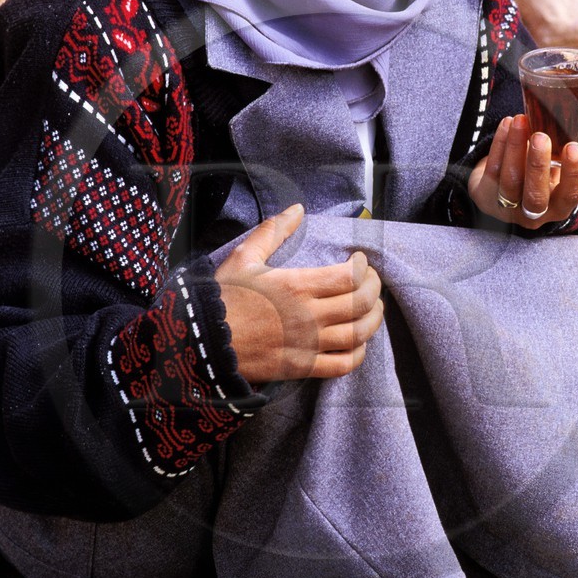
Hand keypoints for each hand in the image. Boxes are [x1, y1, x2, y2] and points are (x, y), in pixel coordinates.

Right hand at [215, 204, 384, 383]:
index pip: (349, 276)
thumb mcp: (244, 257)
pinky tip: (357, 343)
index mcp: (296, 286)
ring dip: (374, 320)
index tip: (359, 261)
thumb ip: (273, 231)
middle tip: (371, 281)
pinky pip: (343, 365)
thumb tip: (297, 209)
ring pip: (359, 333)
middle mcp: (308, 316)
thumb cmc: (223, 298)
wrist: (203, 342)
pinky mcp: (302, 367)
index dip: (363, 268)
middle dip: (374, 289)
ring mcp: (308, 344)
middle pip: (361, 303)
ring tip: (373, 309)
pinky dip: (358, 354)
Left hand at [468, 114, 577, 229]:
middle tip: (540, 136)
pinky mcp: (485, 197)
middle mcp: (534, 214)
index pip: (570, 195)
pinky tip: (507, 124)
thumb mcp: (559, 164)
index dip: (572, 173)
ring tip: (520, 120)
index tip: (573, 146)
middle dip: (537, 165)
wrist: (505, 186)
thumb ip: (576, 143)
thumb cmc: (541, 173)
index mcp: (559, 206)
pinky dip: (499, 144)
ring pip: (510, 182)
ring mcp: (506, 209)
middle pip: (535, 196)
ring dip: (514, 148)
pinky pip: (492, 170)